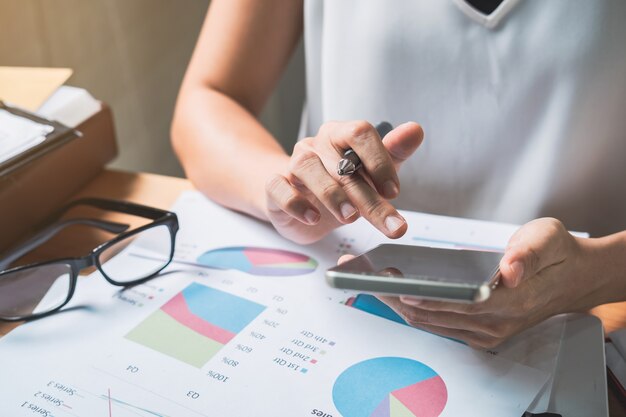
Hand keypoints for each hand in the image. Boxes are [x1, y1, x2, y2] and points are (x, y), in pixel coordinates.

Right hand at [265, 121, 423, 243]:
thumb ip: (393, 153)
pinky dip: (296, 203)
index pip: (359, 132)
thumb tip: (415, 130)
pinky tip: (313, 218)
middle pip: (341, 162)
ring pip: (307, 168)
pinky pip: (279, 188)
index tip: (394, 191)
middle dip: (368, 196)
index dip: (379, 160)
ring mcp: (292, 165)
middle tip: (390, 222)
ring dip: (332, 195)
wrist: (297, 201)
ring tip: (350, 217)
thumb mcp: (370, 171)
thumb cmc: (337, 183)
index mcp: (339, 135)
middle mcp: (315, 146)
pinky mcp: (274, 187)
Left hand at [366, 218, 602, 348]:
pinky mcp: (480, 333)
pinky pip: (438, 325)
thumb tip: (509, 271)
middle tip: (361, 275)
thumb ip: (527, 255)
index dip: (417, 294)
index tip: (388, 283)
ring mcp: (486, 333)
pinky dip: (414, 309)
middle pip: (431, 314)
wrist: (574, 277)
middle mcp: (494, 324)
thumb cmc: (556, 253)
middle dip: (393, 295)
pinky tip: (395, 292)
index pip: (452, 302)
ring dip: (398, 303)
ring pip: (430, 322)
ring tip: (369, 281)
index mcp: (508, 301)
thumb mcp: (546, 239)